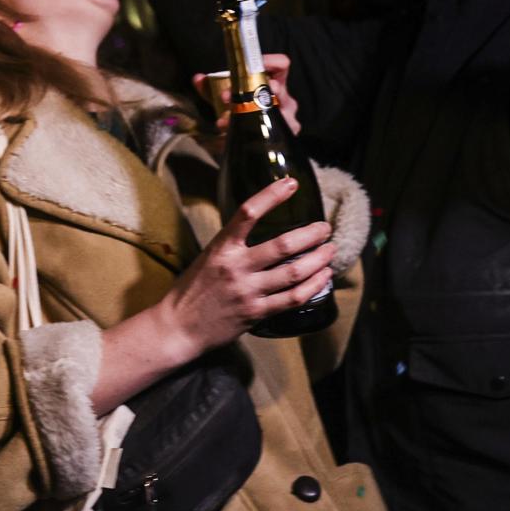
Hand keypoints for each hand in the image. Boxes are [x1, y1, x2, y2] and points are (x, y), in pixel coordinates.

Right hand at [153, 178, 334, 357]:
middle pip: (283, 245)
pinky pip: (292, 298)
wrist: (179, 327)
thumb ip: (234, 246)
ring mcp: (248, 291)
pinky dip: (313, 286)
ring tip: (330, 250)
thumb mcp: (209, 257)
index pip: (248, 213)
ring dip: (318, 259)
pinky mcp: (256, 313)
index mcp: (222, 247)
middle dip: (311, 234)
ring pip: (293, 272)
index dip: (272, 195)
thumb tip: (261, 232)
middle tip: (325, 228)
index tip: (291, 183)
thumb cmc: (193, 290)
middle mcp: (236, 267)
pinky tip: (323, 277)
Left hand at [192, 52, 301, 146]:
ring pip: (270, 114)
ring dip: (242, 116)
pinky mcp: (279, 139)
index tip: (248, 65)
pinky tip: (227, 135)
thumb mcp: (224, 98)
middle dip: (249, 91)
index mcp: (275, 84)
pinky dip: (240, 133)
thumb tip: (198, 78)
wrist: (248, 140)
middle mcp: (285, 101)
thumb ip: (209, 88)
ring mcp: (286, 121)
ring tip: (223, 121)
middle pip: (276, 89)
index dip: (270, 61)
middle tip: (226, 96)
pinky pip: (262, 135)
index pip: (281, 66)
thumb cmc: (241, 111)